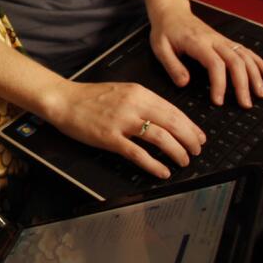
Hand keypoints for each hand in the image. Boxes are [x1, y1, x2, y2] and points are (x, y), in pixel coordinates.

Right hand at [46, 79, 204, 178]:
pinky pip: (138, 154)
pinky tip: (162, 171)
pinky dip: (154, 164)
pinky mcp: (110, 138)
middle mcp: (134, 105)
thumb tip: (166, 119)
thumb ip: (143, 102)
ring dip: (177, 152)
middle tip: (196, 151)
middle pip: (172, 124)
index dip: (191, 126)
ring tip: (183, 161)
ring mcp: (122, 122)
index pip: (174, 110)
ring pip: (160, 137)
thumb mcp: (122, 91)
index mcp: (139, 93)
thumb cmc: (90, 97)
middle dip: (190, 140)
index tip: (199, 137)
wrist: (63, 100)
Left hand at [149, 3, 262, 106]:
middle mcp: (214, 40)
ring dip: (256, 75)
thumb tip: (184, 83)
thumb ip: (172, 66)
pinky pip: (246, 51)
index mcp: (198, 43)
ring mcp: (222, 40)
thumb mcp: (160, 48)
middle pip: (235, 61)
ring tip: (261, 94)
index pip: (215, 63)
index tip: (218, 100)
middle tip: (245, 104)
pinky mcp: (226, 41)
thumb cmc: (165, 30)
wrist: (171, 12)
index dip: (220, 83)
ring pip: (245, 56)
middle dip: (243, 84)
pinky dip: (259, 63)